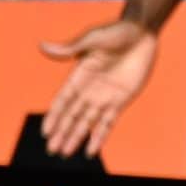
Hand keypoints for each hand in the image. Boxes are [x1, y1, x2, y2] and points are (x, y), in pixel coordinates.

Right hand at [41, 20, 159, 158]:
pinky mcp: (121, 100)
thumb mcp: (91, 39)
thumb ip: (69, 48)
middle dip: (61, 132)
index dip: (54, 116)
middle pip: (72, 116)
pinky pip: (108, 122)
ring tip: (65, 153)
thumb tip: (43, 46)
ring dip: (76, 138)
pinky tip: (91, 150)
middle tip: (52, 150)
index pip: (62, 101)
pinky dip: (100, 136)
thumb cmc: (115, 32)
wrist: (141, 33)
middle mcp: (89, 90)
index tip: (45, 131)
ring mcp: (105, 97)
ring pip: (87, 122)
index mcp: (78, 77)